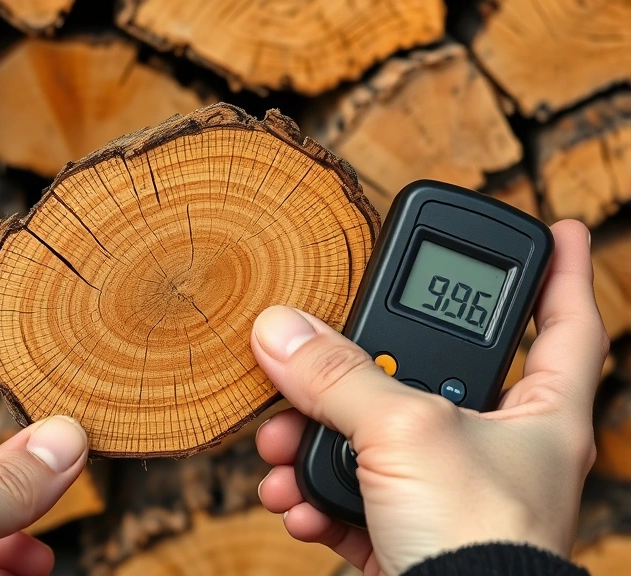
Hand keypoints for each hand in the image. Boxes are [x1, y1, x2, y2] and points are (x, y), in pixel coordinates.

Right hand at [252, 220, 606, 575]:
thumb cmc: (479, 539)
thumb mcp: (405, 434)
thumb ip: (340, 376)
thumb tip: (282, 330)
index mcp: (538, 414)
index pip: (564, 324)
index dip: (560, 273)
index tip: (553, 227)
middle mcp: (495, 447)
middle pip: (426, 374)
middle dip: (358, 368)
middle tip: (323, 347)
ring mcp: (445, 491)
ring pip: (370, 437)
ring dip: (313, 440)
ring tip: (282, 444)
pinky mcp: (403, 530)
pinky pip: (350, 494)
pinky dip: (313, 493)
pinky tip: (294, 499)